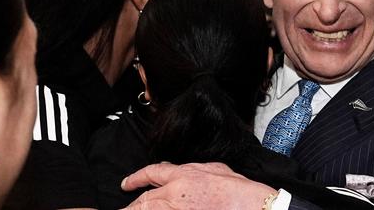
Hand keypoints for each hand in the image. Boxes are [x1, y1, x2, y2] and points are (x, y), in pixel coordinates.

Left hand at [121, 162, 276, 209]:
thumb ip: (193, 168)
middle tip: (122, 209)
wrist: (251, 205)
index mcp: (184, 175)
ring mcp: (178, 209)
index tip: (126, 183)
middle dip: (132, 205)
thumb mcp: (214, 168)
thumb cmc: (238, 189)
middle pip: (145, 200)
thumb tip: (177, 169)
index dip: (135, 178)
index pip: (152, 173)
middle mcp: (176, 193)